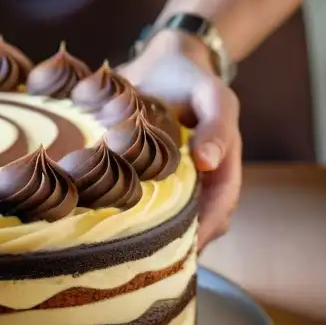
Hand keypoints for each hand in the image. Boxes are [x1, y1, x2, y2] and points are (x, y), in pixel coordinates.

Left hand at [117, 30, 241, 250]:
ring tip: (125, 255)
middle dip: (176, 243)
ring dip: (152, 235)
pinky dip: (129, 215)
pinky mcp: (145, 176)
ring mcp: (173, 180)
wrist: (165, 60)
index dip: (205, 230)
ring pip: (167, 218)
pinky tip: (104, 225)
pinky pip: (141, 204)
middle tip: (147, 264)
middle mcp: (198, 180)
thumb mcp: (213, 95)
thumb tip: (208, 164)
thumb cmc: (192, 78)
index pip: (220, 209)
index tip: (184, 250)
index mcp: (221, 168)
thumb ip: (216, 125)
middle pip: (194, 222)